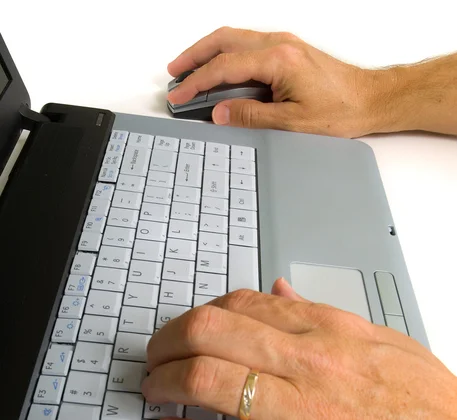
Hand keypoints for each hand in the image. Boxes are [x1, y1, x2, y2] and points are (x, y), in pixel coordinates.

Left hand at [143, 279, 456, 419]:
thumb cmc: (435, 410)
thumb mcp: (385, 343)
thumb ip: (325, 314)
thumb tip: (279, 290)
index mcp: (329, 330)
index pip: (240, 305)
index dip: (197, 316)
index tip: (183, 331)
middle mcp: (311, 363)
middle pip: (210, 333)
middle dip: (166, 343)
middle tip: (153, 358)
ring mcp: (305, 415)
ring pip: (209, 382)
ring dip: (165, 385)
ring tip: (152, 392)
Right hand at [167, 27, 394, 136]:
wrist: (369, 99)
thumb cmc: (340, 111)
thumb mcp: (292, 123)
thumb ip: (252, 116)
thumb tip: (220, 113)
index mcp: (278, 60)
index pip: (224, 67)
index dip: (197, 81)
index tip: (179, 93)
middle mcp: (279, 44)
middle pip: (223, 40)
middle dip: (194, 56)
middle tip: (174, 73)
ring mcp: (283, 44)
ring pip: (234, 39)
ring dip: (208, 51)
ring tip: (189, 69)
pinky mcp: (288, 50)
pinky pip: (247, 45)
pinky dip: (226, 54)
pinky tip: (220, 69)